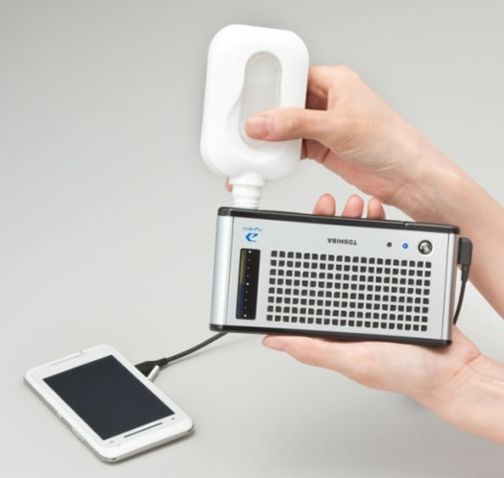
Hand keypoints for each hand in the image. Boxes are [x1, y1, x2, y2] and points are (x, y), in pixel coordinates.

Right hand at [244, 65, 503, 317]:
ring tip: (255, 142)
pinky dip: (283, 153)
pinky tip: (272, 156)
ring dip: (274, 137)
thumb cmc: (390, 141)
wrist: (406, 176)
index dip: (271, 87)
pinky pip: (294, 146)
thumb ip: (296, 124)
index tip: (250, 99)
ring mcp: (325, 126)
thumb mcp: (338, 126)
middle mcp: (329, 101)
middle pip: (287, 104)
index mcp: (336, 82)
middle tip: (248, 124)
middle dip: (268, 115)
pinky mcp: (324, 148)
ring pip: (288, 127)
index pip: (294, 76)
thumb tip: (262, 123)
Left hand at [263, 193, 480, 404]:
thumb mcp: (354, 362)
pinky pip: (384, 257)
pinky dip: (381, 236)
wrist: (454, 371)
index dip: (301, 257)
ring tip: (355, 208)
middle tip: (329, 209)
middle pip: (331, 261)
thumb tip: (274, 339)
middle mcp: (350, 307)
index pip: (310, 283)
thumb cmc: (405, 373)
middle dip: (327, 231)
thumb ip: (314, 349)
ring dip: (354, 227)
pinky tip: (378, 220)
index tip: (297, 232)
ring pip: (357, 253)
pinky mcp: (394, 288)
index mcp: (333, 324)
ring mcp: (372, 295)